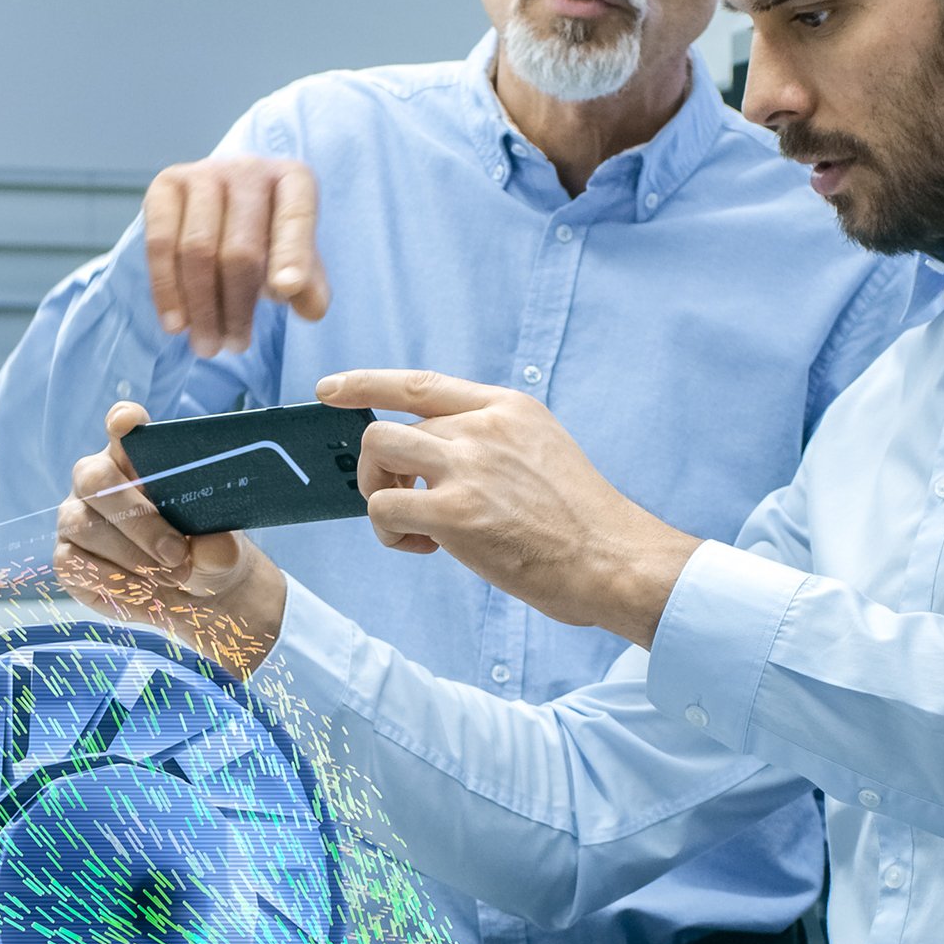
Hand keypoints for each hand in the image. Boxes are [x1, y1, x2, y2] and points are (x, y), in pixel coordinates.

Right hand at [53, 401, 288, 670]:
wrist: (193, 593)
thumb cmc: (204, 551)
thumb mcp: (222, 551)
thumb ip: (219, 548)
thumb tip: (213, 549)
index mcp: (137, 457)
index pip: (123, 425)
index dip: (123, 422)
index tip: (130, 424)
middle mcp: (98, 479)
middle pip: (95, 479)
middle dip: (137, 518)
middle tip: (176, 553)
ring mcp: (76, 516)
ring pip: (84, 525)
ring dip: (131, 556)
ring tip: (171, 577)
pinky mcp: (67, 556)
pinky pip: (75, 563)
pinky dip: (114, 581)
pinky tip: (145, 591)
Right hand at [142, 156, 328, 356]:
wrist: (224, 208)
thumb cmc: (269, 239)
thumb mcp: (297, 261)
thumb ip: (310, 285)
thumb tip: (310, 308)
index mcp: (294, 180)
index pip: (295, 219)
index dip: (292, 256)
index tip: (287, 291)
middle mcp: (248, 168)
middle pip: (239, 249)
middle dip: (235, 307)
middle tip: (234, 347)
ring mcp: (203, 172)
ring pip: (197, 250)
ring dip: (201, 308)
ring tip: (208, 345)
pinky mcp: (165, 184)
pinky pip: (160, 243)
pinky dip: (167, 290)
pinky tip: (176, 325)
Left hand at [318, 370, 701, 647]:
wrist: (614, 560)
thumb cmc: (580, 523)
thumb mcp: (542, 451)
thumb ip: (492, 442)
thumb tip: (431, 461)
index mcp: (507, 407)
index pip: (420, 383)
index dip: (367, 383)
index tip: (329, 390)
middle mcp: (483, 426)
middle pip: (390, 429)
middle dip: (381, 471)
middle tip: (406, 507)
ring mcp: (468, 465)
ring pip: (377, 454)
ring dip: (377, 494)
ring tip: (413, 527)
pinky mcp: (455, 512)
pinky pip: (382, 509)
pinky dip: (390, 535)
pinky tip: (427, 549)